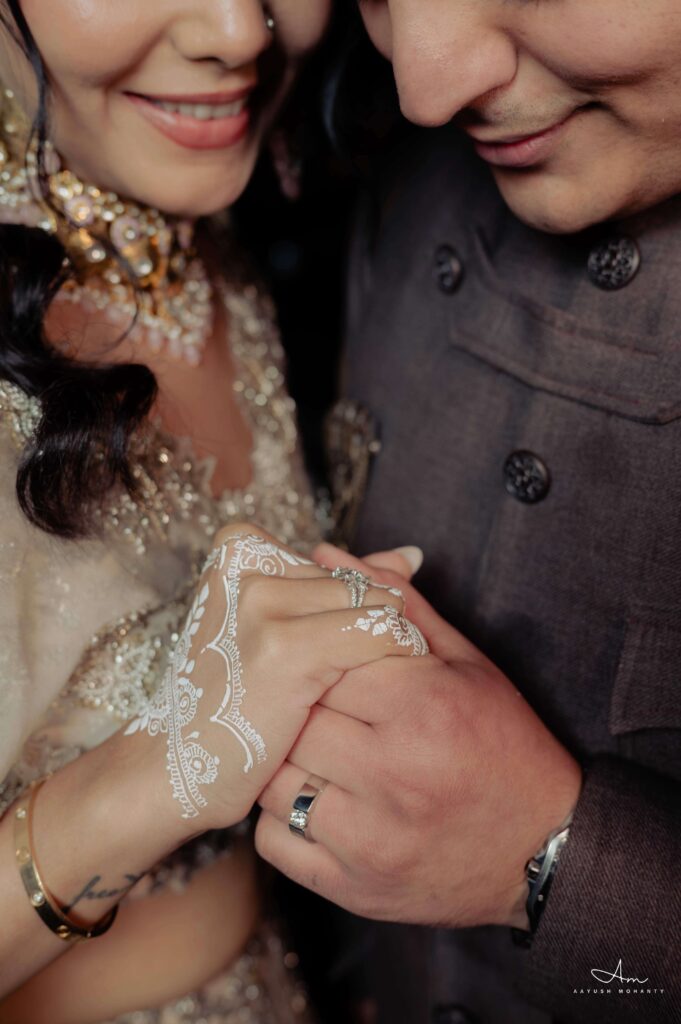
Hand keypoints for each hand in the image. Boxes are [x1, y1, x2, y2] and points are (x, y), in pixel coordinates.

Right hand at [123, 527, 427, 835]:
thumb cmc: (226, 701)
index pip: (337, 564)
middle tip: (347, 684)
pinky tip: (377, 700)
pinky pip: (380, 635)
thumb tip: (410, 556)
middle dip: (369, 630)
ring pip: (376, 605)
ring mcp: (264, 603)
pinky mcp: (288, 648)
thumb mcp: (274, 628)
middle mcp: (248, 564)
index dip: (348, 615)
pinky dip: (393, 665)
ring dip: (388, 649)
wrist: (170, 768)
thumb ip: (340, 585)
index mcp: (238, 547)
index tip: (333, 657)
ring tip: (363, 692)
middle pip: (357, 584)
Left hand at [256, 544, 582, 929]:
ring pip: (274, 778)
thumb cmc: (502, 744)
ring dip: (281, 757)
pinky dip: (277, 816)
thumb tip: (328, 553)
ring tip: (312, 748)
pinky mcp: (355, 888)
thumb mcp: (463, 662)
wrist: (541, 848)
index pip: (324, 659)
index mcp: (421, 706)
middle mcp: (393, 772)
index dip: (317, 656)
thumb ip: (395, 605)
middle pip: (294, 716)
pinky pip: (273, 840)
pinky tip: (311, 797)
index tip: (324, 662)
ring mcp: (371, 838)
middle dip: (296, 704)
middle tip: (310, 703)